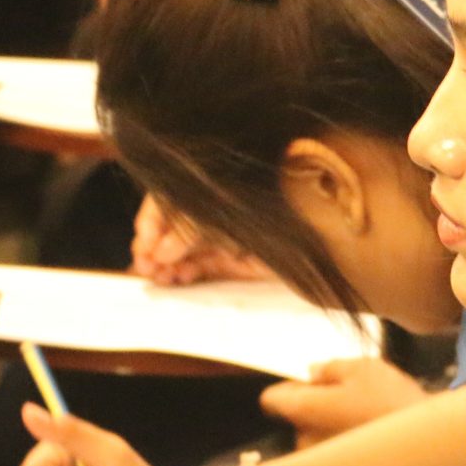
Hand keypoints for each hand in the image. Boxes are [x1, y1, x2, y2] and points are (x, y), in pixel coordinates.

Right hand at [131, 195, 272, 286]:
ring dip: (165, 263)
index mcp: (209, 186)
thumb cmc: (278, 205)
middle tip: (144, 266)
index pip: (169, 198)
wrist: (322, 230)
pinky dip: (184, 273)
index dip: (152, 220)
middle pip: (172, 227)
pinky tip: (175, 279)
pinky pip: (200, 266)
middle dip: (154, 246)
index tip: (143, 242)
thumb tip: (161, 251)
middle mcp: (213, 210)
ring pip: (182, 250)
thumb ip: (191, 229)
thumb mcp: (225, 214)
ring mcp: (223, 236)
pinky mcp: (233, 261)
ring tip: (157, 276)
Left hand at [259, 357, 431, 445]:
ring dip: (333, 432)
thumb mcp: (364, 370)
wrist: (429, 451)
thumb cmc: (394, 405)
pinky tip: (375, 445)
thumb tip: (312, 372)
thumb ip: (330, 368)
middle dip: (317, 410)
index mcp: (303, 410)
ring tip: (371, 425)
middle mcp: (304, 443)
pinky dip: (348, 454)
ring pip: (317, 443)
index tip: (312, 385)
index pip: (272, 398)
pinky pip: (336, 463)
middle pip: (298, 421)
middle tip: (354, 400)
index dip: (290, 387)